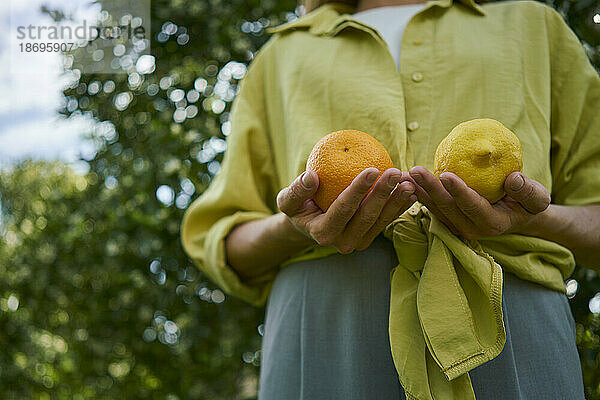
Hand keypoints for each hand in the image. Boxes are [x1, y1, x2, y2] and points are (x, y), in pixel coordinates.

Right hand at [277, 168, 416, 253]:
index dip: (358, 190)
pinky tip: (412, 191)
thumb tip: (310, 176)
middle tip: (395, 172)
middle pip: (366, 216)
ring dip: (397, 201)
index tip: (372, 169)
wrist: (308, 224)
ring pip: (381, 221)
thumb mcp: (287, 199)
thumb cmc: (297, 206)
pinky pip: (386, 221)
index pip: (343, 209)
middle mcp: (342, 243)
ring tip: (409, 181)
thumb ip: (296, 190)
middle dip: (383, 194)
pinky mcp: (369, 238)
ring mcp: (358, 243)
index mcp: (323, 234)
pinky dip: (399, 206)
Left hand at [408, 166, 550, 239]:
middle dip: (430, 188)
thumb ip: (528, 191)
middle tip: (416, 170)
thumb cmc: (526, 202)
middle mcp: (470, 229)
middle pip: (447, 207)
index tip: (446, 174)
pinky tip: (405, 179)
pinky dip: (417, 193)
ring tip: (404, 174)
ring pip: (434, 208)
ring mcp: (456, 227)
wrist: (514, 214)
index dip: (459, 191)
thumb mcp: (537, 198)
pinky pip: (430, 206)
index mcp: (491, 223)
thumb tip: (514, 178)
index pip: (472, 206)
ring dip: (418, 190)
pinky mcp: (446, 221)